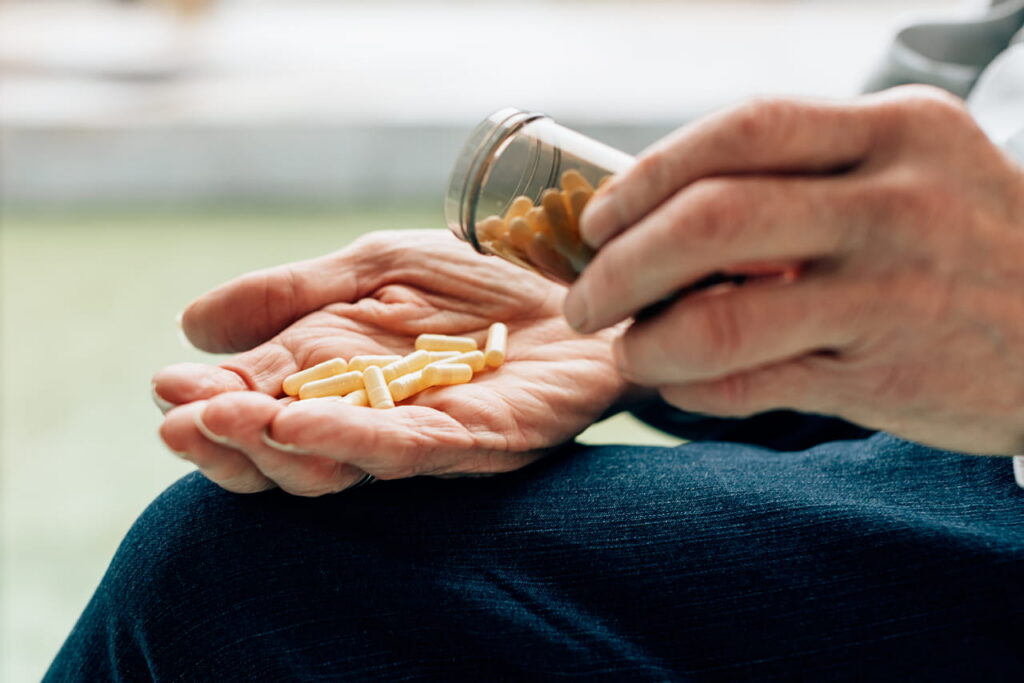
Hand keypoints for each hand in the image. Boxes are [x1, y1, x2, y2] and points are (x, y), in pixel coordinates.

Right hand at [154, 230, 627, 494]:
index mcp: (335, 375)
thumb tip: (189, 324)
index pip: (256, 403)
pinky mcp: (476, 441)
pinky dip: (347, 440)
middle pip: (282, 451)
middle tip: (183, 420)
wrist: (583, 285)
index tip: (167, 387)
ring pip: (332, 463)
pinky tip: (298, 424)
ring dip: (272, 449)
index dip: (209, 403)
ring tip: (225, 421)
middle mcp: (369, 415)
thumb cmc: (483, 278)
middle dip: (227, 441)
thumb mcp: (377, 266)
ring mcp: (421, 434)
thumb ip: (293, 292)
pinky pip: (402, 450)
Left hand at [565, 86, 1023, 454]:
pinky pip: (756, 385)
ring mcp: (896, 293)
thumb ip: (803, 178)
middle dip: (622, 264)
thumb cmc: (966, 241)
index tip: (601, 217)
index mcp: (895, 132)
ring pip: (726, 318)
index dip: (649, 175)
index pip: (742, 131)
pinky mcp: (890, 375)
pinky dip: (695, 389)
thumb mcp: (910, 172)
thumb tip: (659, 214)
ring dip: (647, 341)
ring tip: (625, 350)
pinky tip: (679, 386)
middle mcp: (898, 204)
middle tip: (584, 299)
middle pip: (715, 218)